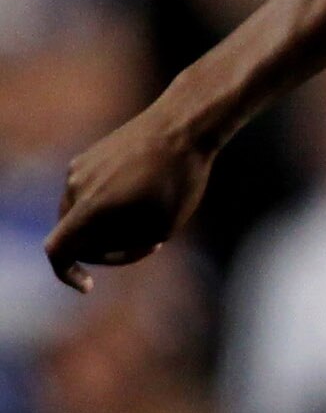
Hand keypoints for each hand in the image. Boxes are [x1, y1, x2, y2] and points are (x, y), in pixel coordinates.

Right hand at [46, 100, 213, 290]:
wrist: (181, 128)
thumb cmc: (179, 182)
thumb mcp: (161, 228)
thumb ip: (125, 245)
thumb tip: (100, 246)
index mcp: (92, 208)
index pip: (57, 250)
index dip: (67, 273)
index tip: (87, 285)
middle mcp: (75, 188)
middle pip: (77, 238)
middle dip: (108, 249)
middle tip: (150, 245)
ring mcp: (76, 171)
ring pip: (82, 216)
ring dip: (109, 227)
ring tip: (151, 219)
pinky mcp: (84, 159)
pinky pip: (88, 195)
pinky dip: (107, 205)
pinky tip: (141, 196)